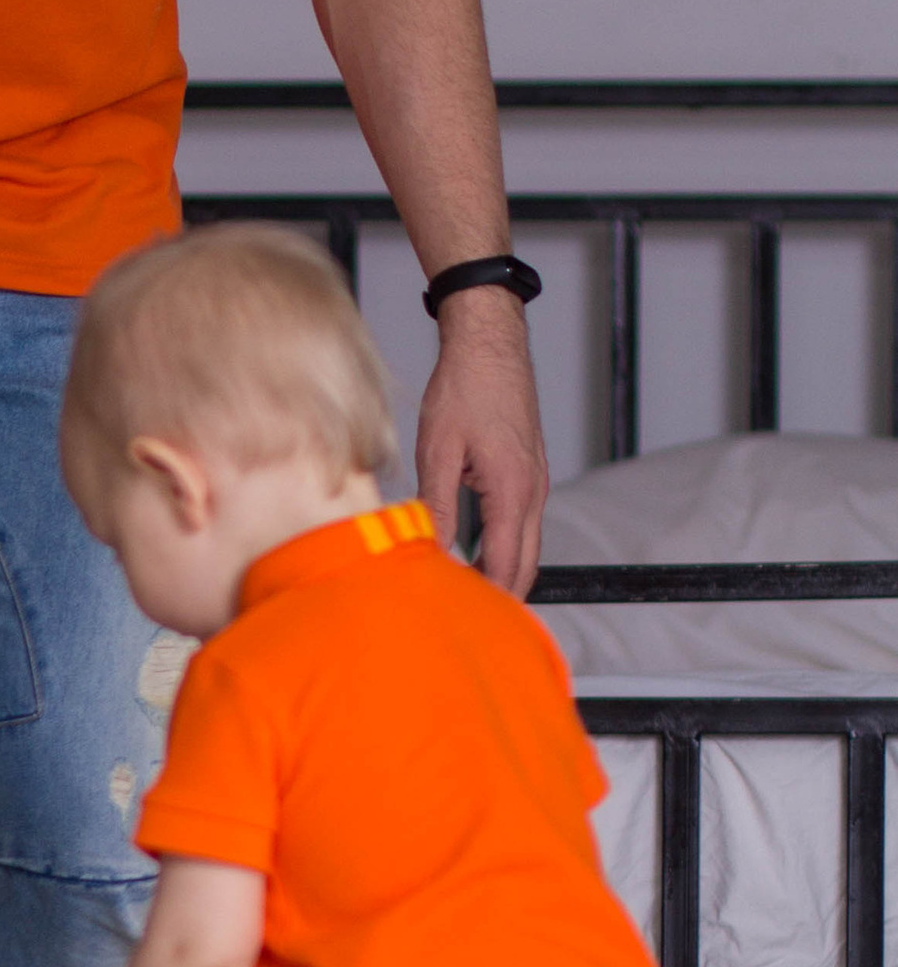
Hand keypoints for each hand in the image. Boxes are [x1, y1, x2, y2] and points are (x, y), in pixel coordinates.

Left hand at [417, 292, 547, 593]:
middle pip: (524, 566)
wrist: (491, 344)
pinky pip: (522, 525)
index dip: (483, 600)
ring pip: (526, 547)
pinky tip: (474, 555)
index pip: (504, 567)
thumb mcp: (438, 452)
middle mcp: (533, 493)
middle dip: (499, 599)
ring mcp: (536, 483)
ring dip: (502, 574)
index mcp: (513, 493)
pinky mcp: (529, 473)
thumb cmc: (465, 388)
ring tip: (466, 598)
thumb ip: (436, 508)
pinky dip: (504, 548)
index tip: (458, 621)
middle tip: (464, 622)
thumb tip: (430, 553)